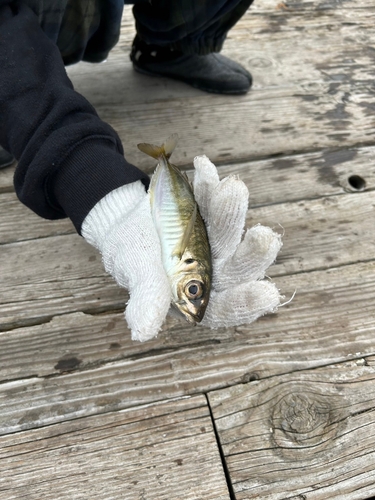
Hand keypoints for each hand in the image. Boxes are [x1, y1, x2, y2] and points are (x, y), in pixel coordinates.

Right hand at [82, 158, 281, 340]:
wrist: (124, 223)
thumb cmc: (131, 256)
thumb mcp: (137, 275)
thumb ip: (146, 298)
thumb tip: (142, 332)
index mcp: (198, 297)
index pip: (224, 308)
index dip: (244, 303)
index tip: (268, 294)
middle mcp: (214, 272)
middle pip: (236, 268)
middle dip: (251, 254)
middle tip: (264, 236)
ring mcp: (215, 241)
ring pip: (229, 232)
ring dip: (230, 212)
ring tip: (231, 188)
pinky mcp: (211, 214)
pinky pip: (211, 200)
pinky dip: (208, 186)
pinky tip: (203, 168)